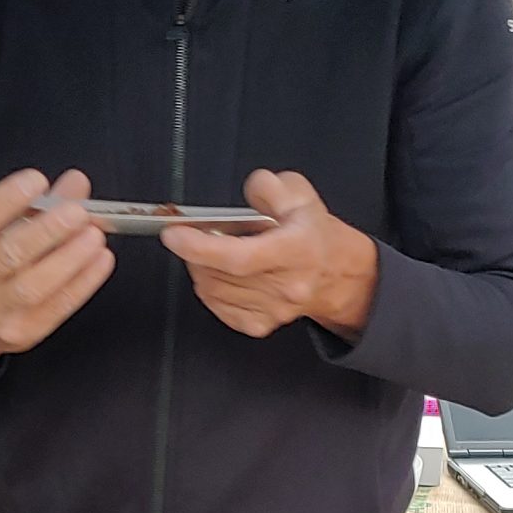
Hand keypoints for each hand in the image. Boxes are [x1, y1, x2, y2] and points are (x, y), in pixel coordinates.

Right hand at [0, 167, 113, 374]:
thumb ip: (35, 206)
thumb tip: (74, 184)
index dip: (7, 198)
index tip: (36, 180)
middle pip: (10, 253)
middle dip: (48, 229)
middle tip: (77, 212)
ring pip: (34, 285)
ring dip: (69, 257)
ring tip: (93, 235)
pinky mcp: (23, 333)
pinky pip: (57, 307)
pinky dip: (83, 282)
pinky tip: (99, 260)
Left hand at [162, 170, 377, 340]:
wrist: (338, 276)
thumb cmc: (316, 237)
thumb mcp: (300, 196)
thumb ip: (271, 187)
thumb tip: (251, 190)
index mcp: (297, 251)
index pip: (239, 257)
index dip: (200, 247)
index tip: (174, 234)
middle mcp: (286, 286)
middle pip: (219, 275)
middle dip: (195, 251)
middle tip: (195, 233)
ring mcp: (272, 310)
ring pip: (213, 292)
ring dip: (200, 268)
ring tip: (210, 250)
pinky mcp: (261, 325)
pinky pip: (218, 308)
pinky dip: (209, 289)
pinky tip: (218, 273)